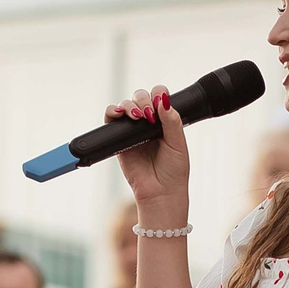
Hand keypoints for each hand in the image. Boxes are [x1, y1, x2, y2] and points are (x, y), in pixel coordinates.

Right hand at [108, 86, 191, 218]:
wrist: (160, 192)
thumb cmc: (173, 171)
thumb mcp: (178, 143)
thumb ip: (171, 121)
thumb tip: (163, 100)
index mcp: (165, 121)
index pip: (159, 97)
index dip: (158, 95)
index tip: (159, 105)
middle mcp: (148, 123)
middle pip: (141, 97)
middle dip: (143, 100)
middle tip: (147, 115)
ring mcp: (133, 131)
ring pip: (126, 105)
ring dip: (129, 104)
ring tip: (136, 116)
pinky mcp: (119, 140)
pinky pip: (111, 120)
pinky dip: (112, 112)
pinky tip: (119, 114)